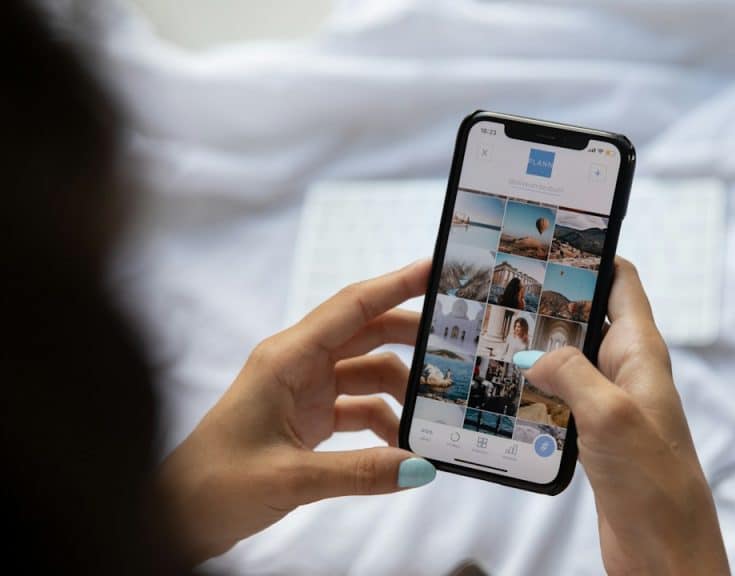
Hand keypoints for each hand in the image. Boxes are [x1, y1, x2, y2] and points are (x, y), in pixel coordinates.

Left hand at [158, 261, 436, 562]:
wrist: (177, 517)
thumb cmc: (214, 485)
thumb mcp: (291, 478)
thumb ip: (360, 472)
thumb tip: (421, 466)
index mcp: (285, 359)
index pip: (351, 308)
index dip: (396, 285)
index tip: (436, 268)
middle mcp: (297, 365)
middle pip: (367, 334)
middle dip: (411, 337)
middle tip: (456, 343)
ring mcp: (303, 391)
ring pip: (367, 373)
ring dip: (400, 393)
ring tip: (431, 418)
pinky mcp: (306, 418)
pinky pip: (359, 407)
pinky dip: (384, 423)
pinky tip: (399, 449)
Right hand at [516, 258, 728, 574]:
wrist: (666, 552)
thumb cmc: (657, 485)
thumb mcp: (610, 415)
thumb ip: (572, 372)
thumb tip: (535, 354)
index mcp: (643, 352)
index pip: (621, 282)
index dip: (592, 255)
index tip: (552, 240)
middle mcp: (628, 371)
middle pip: (587, 318)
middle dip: (549, 306)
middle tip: (502, 293)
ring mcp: (611, 404)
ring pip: (569, 360)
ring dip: (538, 352)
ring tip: (494, 340)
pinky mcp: (596, 436)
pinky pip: (561, 400)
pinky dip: (536, 393)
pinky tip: (507, 394)